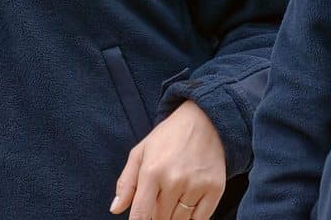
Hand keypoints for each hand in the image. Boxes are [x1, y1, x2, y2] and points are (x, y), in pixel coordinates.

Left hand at [110, 99, 225, 219]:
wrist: (206, 120)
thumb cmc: (169, 137)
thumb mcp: (141, 152)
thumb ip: (126, 183)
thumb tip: (115, 209)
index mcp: (152, 171)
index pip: (141, 214)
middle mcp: (174, 180)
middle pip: (160, 219)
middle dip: (157, 213)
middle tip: (161, 196)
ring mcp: (196, 185)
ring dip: (174, 215)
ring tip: (176, 195)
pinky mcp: (215, 189)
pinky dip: (193, 217)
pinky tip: (189, 201)